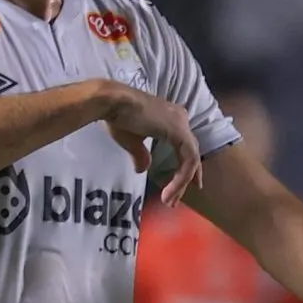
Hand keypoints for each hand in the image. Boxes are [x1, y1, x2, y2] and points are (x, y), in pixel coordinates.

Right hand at [102, 85, 202, 208]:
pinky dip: (181, 177)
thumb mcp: (131, 140)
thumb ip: (141, 155)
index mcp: (171, 118)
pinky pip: (188, 160)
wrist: (111, 102)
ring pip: (191, 160)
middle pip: (190, 154)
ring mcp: (181, 125)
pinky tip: (172, 190)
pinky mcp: (180, 132)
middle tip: (175, 200)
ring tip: (170, 200)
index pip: (184, 146)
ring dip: (181, 182)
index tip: (183, 185)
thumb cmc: (117, 117)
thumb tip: (142, 170)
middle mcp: (180, 119)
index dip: (185, 167)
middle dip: (184, 179)